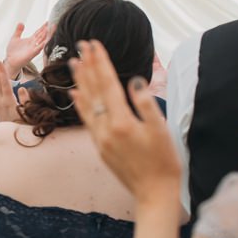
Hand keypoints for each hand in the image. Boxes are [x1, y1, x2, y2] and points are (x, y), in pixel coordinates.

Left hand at [3, 21, 52, 74]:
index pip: (38, 32)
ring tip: (53, 29)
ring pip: (43, 40)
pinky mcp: (32, 53)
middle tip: (54, 24)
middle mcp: (34, 44)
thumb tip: (21, 23)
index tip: (48, 22)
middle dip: (48, 30)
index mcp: (30, 40)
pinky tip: (48, 39)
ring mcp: (34, 49)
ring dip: (48, 35)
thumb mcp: (15, 38)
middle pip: (42, 35)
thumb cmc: (13, 52)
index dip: (43, 27)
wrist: (10, 62)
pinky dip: (44, 43)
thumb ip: (18, 31)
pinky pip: (40, 47)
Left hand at [66, 40, 179, 205]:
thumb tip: (134, 81)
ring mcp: (100, 139)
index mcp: (122, 122)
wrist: (154, 193)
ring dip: (80, 82)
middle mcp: (106, 129)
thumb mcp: (161, 130)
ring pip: (86, 104)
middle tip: (81, 45)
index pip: (108, 84)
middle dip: (88, 66)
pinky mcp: (100, 147)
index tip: (94, 44)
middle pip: (94, 91)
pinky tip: (75, 94)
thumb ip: (145, 104)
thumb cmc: (164, 162)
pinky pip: (86, 120)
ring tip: (74, 63)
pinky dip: (80, 105)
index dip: (101, 62)